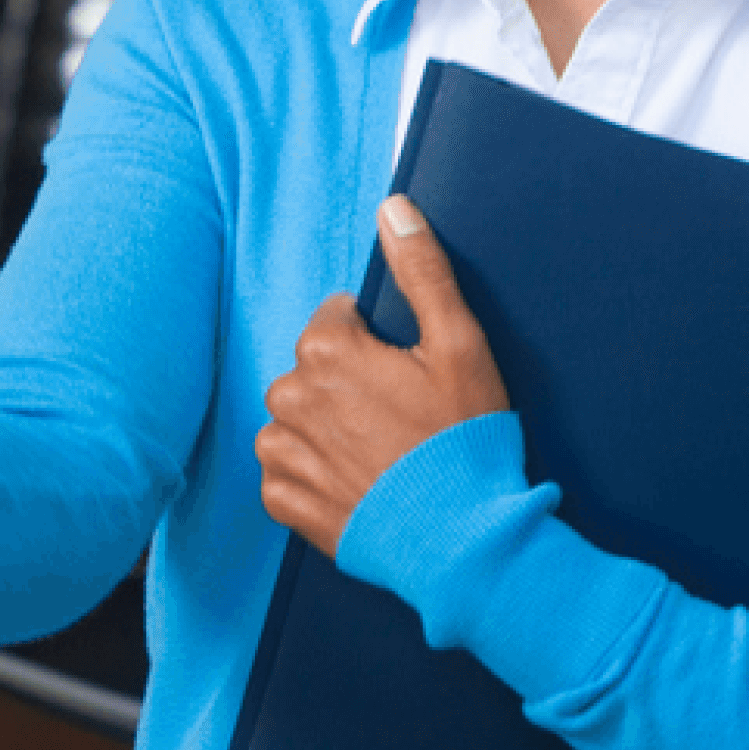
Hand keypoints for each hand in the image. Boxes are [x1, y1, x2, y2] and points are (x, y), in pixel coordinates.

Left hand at [256, 195, 513, 557]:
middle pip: (311, 370)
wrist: (461, 540)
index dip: (375, 344)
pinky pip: (286, 473)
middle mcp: (290, 399)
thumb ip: (423, 271)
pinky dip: (314, 476)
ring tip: (381, 452)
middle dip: (347, 384)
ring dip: (325, 429)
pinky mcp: (285, 503)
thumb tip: (393, 209)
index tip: (407, 375)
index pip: (334, 321)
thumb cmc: (464, 440)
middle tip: (399, 416)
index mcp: (326, 352)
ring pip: (294, 420)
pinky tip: (358, 483)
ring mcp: (284, 454)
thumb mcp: (459, 344)